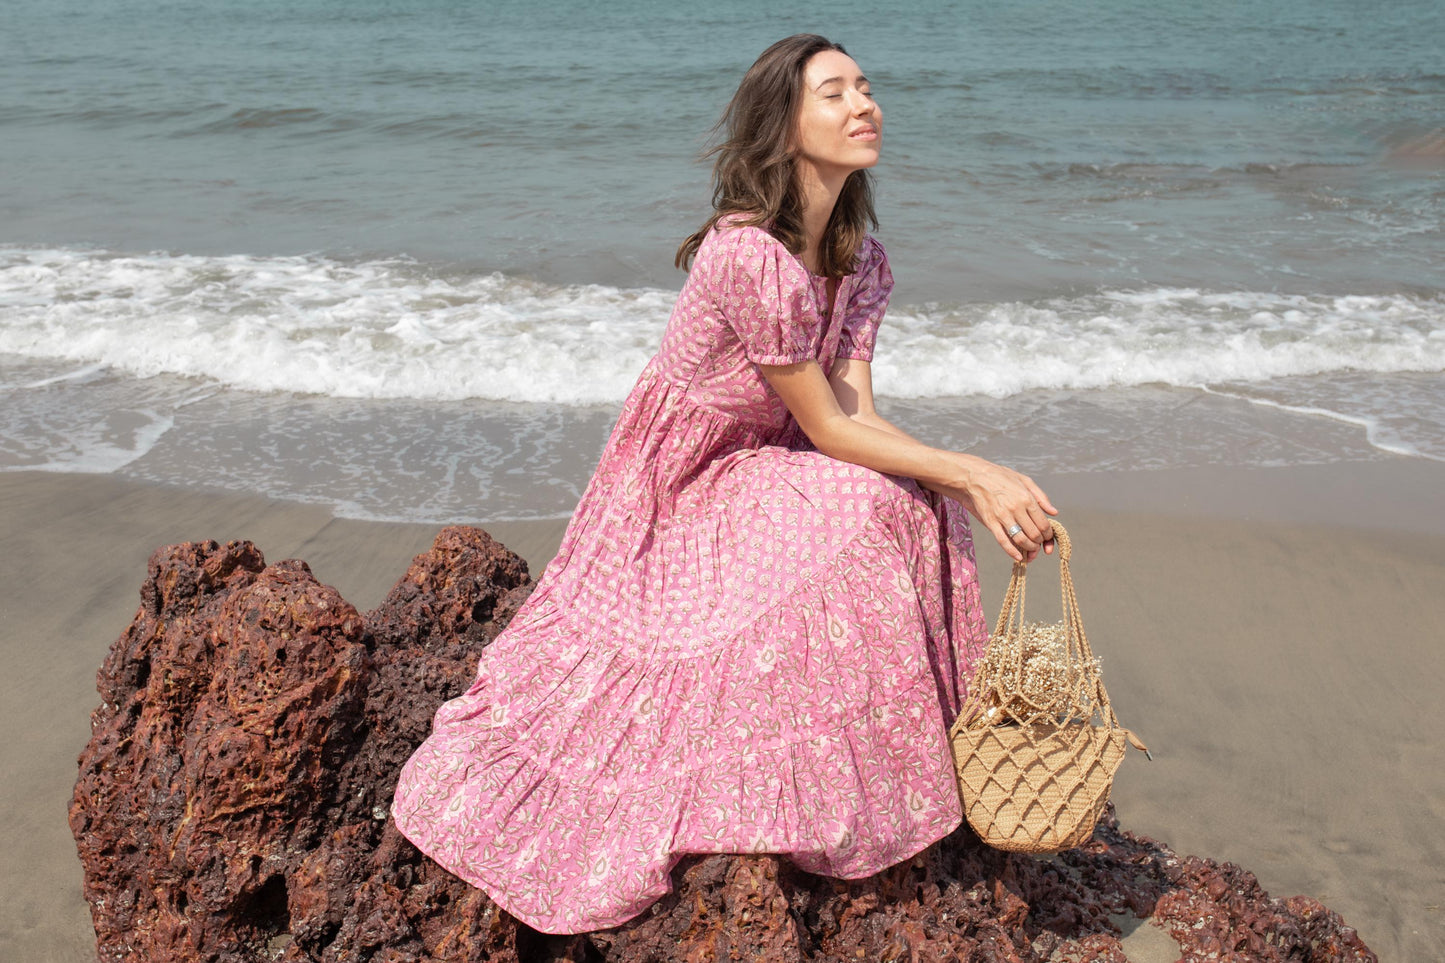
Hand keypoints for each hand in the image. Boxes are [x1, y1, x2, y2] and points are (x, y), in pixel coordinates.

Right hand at [928, 454, 1057, 561]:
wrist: (974, 477)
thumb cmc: (1000, 476)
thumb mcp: (1024, 480)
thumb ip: (1041, 497)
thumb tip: (1054, 512)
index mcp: (1026, 498)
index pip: (1043, 523)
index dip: (1048, 534)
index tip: (1047, 537)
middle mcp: (1016, 508)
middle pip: (1034, 534)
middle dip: (1039, 542)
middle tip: (1039, 543)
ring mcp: (1002, 516)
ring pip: (1021, 539)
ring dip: (1029, 548)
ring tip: (1031, 549)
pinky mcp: (990, 522)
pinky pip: (1003, 541)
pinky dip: (1012, 552)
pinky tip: (1018, 557)